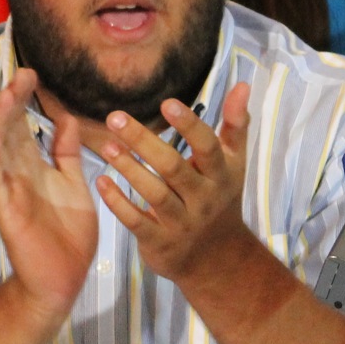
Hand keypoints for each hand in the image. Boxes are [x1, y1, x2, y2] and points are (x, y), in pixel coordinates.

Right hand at [0, 68, 97, 324]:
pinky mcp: (6, 210)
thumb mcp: (75, 185)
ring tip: (8, 94)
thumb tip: (66, 117)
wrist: (62, 279)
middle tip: (22, 73)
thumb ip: (67, 154)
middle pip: (12, 131)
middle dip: (14, 102)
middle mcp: (20, 174)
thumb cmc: (68, 235)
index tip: (34, 75)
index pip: (28, 127)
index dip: (28, 101)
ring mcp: (10, 190)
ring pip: (0, 150)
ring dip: (2, 123)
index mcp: (37, 168)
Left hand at [94, 82, 252, 287]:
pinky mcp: (161, 243)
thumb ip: (235, 124)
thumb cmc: (221, 198)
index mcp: (221, 174)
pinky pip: (137, 222)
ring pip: (154, 194)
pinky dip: (118, 203)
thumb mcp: (233, 163)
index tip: (166, 104)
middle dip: (144, 141)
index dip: (189, 125)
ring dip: (128, 169)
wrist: (218, 259)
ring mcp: (182, 223)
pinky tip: (101, 182)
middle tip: (115, 118)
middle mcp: (203, 198)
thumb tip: (243, 84)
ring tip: (106, 145)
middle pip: (173, 167)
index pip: (207, 146)